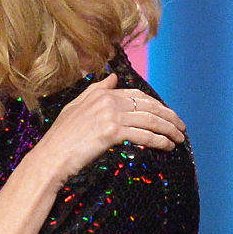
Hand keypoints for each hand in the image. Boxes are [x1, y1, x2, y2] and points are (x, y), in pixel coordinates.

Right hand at [26, 73, 186, 189]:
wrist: (50, 157)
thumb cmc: (60, 138)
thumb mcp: (75, 107)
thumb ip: (95, 90)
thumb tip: (113, 76)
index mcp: (101, 94)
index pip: (137, 95)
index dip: (156, 105)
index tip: (167, 115)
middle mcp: (108, 101)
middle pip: (149, 106)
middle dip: (169, 117)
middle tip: (181, 127)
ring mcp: (110, 116)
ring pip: (150, 120)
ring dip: (169, 130)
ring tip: (179, 139)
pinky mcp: (112, 132)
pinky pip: (144, 135)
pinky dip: (160, 141)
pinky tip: (168, 147)